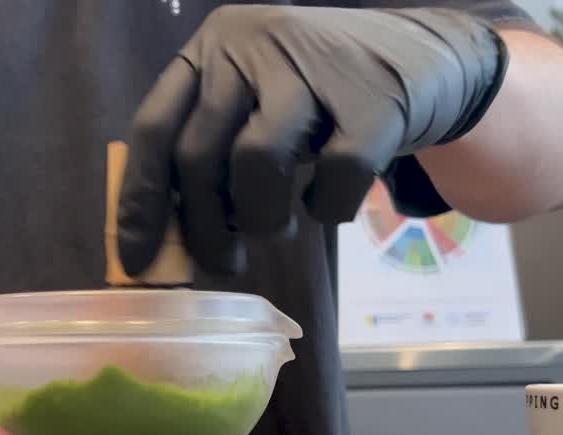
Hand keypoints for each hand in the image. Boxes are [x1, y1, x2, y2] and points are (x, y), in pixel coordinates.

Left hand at [116, 5, 507, 275]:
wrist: (424, 56)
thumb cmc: (319, 95)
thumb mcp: (255, 102)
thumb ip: (211, 149)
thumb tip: (163, 238)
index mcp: (213, 47)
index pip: (154, 128)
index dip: (141, 201)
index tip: (137, 260)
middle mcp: (255, 44)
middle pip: (200, 154)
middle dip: (205, 228)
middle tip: (222, 262)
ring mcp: (316, 66)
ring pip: (257, 163)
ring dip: (262, 219)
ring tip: (278, 227)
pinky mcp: (374, 99)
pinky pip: (333, 177)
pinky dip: (326, 208)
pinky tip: (326, 203)